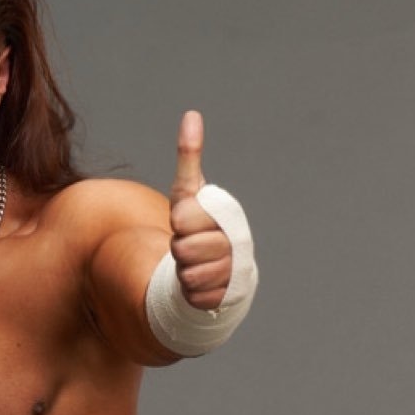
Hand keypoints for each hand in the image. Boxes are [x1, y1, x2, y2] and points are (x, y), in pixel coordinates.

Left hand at [168, 109, 230, 308]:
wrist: (222, 270)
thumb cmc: (200, 227)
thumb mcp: (190, 193)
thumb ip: (190, 158)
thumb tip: (192, 115)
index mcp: (227, 216)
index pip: (182, 219)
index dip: (179, 222)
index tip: (188, 222)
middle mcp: (235, 243)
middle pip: (182, 250)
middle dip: (179, 250)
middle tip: (192, 248)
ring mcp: (233, 272)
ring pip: (188, 275)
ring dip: (185, 273)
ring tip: (199, 266)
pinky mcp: (228, 299)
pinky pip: (195, 297)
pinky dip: (192, 294)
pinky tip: (204, 285)